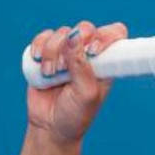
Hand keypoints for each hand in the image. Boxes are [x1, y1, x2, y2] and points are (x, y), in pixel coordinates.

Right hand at [26, 20, 127, 144]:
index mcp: (106, 62)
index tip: (92, 51)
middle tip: (64, 68)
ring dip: (52, 52)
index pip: (115, 33)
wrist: (50, 127)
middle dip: (71, 45)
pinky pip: (43, 37)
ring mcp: (68, 52)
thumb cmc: (75, 114)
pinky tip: (39, 62)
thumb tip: (74, 37)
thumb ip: (82, 67)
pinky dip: (39, 46)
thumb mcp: (85, 94)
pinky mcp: (47, 53)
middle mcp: (88, 53)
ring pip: (61, 32)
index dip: (106, 35)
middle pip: (85, 28)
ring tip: (50, 74)